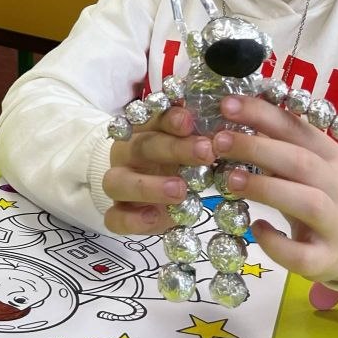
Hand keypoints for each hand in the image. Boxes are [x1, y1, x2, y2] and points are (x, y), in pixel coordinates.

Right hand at [102, 103, 217, 233]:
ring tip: (180, 191)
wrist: (144, 190)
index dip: (170, 119)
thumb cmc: (174, 161)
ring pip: (119, 181)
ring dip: (149, 186)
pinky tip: (153, 218)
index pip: (153, 118)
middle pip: (142, 146)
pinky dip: (132, 219)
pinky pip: (115, 217)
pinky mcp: (117, 212)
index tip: (190, 121)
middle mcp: (126, 153)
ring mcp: (118, 183)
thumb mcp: (188, 146)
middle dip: (174, 148)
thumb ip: (198, 138)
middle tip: (205, 153)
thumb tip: (222, 128)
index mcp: (143, 129)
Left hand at [209, 95, 337, 283]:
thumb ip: (276, 142)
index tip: (226, 105)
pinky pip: (302, 254)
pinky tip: (256, 229)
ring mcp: (334, 223)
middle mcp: (336, 186)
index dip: (262, 114)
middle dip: (257, 148)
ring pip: (307, 202)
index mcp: (329, 156)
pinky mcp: (326, 258)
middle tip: (219, 141)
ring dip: (267, 189)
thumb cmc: (317, 195)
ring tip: (230, 180)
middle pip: (300, 161)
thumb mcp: (304, 165)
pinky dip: (277, 243)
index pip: (296, 128)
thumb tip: (230, 112)